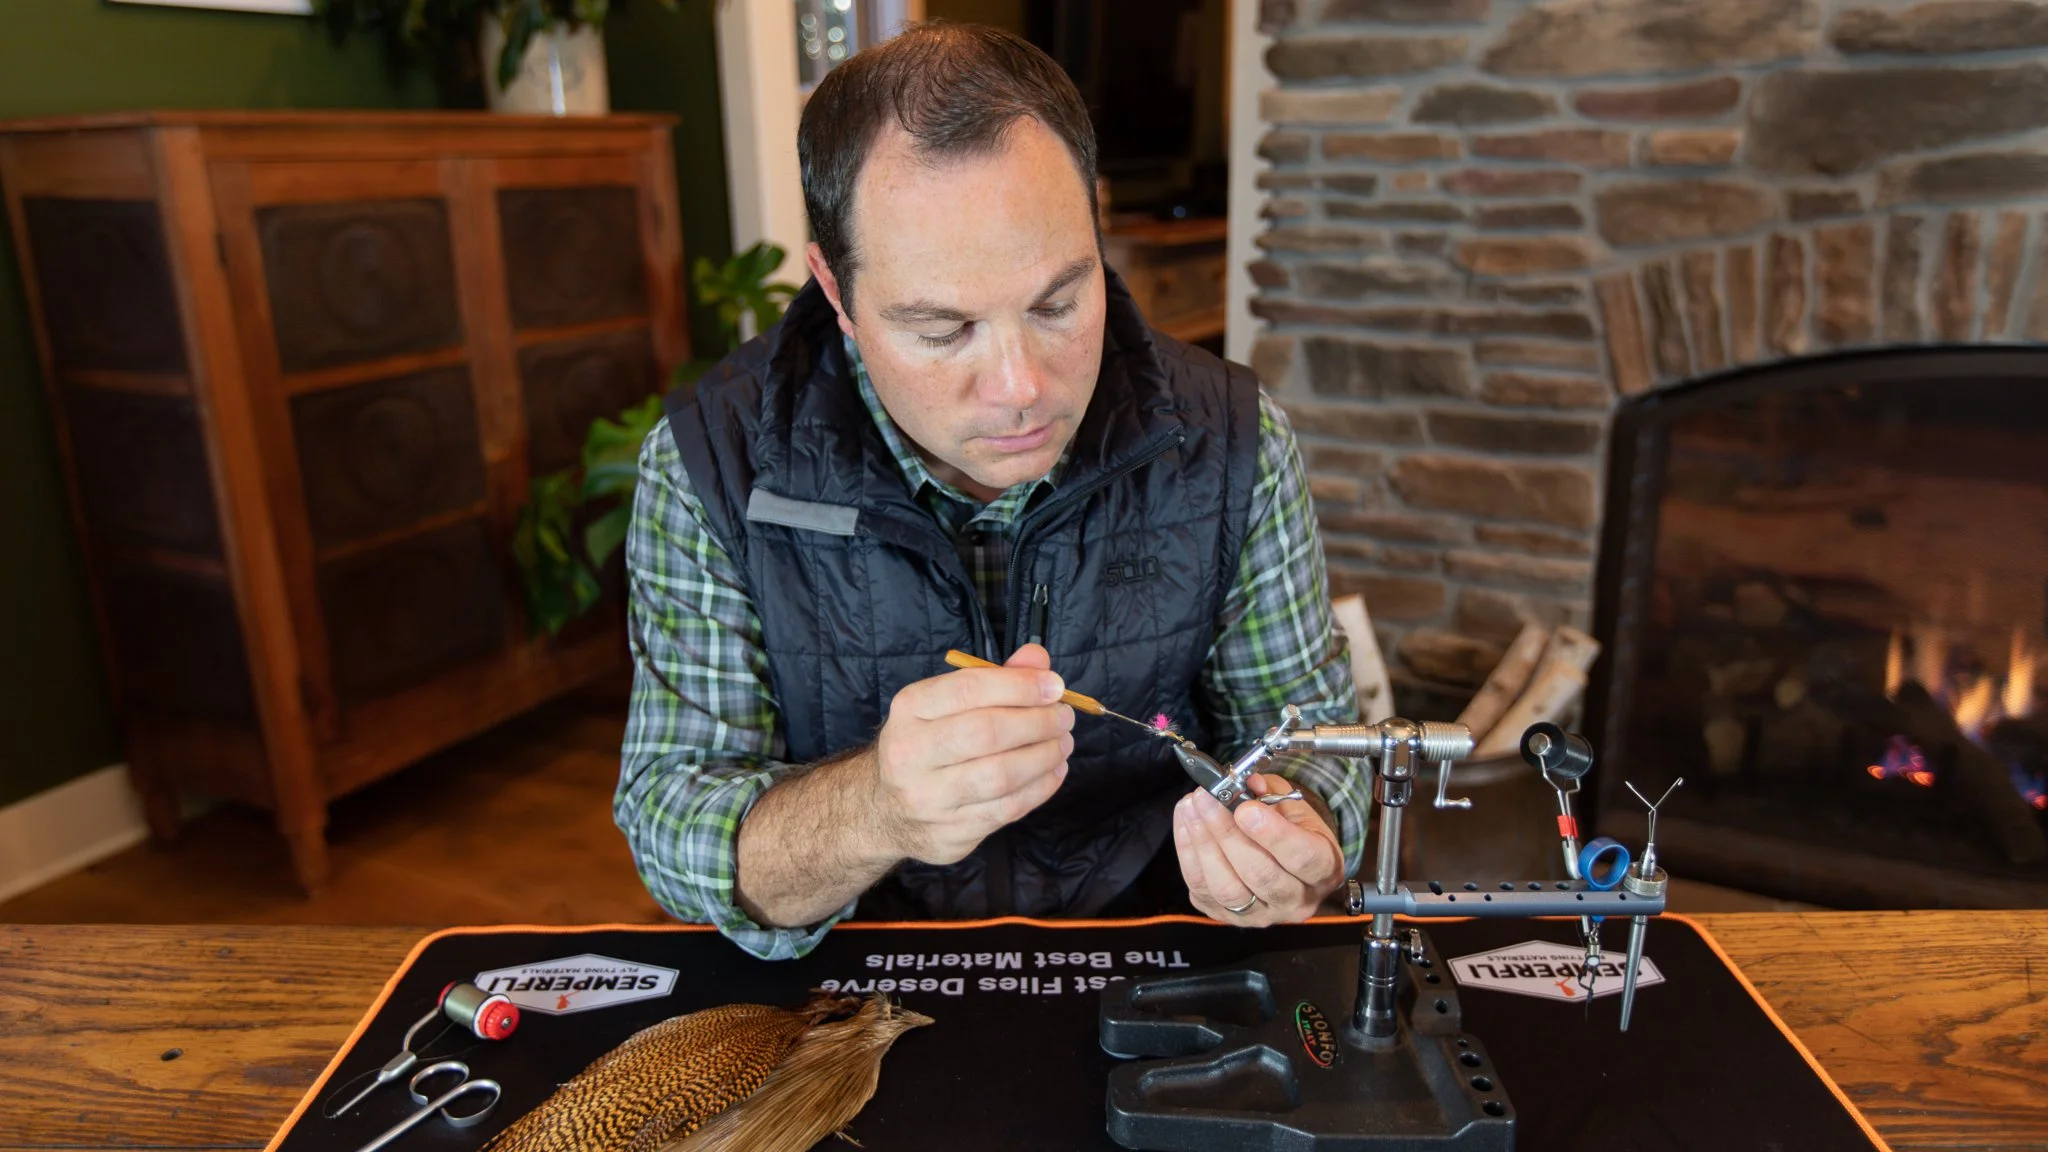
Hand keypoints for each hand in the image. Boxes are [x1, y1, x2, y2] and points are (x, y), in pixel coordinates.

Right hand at [867, 644, 1073, 865]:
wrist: (887, 810)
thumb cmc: (929, 744)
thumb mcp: (946, 703)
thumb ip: (994, 678)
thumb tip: (1039, 660)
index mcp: (910, 709)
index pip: (969, 689)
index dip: (1020, 685)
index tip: (1055, 686)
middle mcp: (910, 753)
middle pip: (987, 732)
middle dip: (1038, 722)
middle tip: (1064, 717)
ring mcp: (928, 799)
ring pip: (1000, 775)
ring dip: (1044, 756)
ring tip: (1063, 743)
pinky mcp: (949, 834)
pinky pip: (1006, 809)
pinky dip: (1040, 788)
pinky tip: (1053, 771)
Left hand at [1174, 773, 1344, 925]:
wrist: (1287, 861)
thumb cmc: (1294, 829)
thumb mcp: (1292, 804)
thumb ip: (1270, 792)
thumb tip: (1245, 783)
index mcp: (1324, 869)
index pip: (1302, 857)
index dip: (1272, 834)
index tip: (1245, 809)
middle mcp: (1297, 900)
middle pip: (1260, 875)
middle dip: (1227, 833)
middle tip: (1206, 799)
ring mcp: (1262, 915)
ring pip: (1228, 889)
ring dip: (1204, 845)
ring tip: (1191, 808)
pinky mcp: (1229, 918)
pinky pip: (1202, 891)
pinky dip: (1189, 855)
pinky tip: (1185, 825)